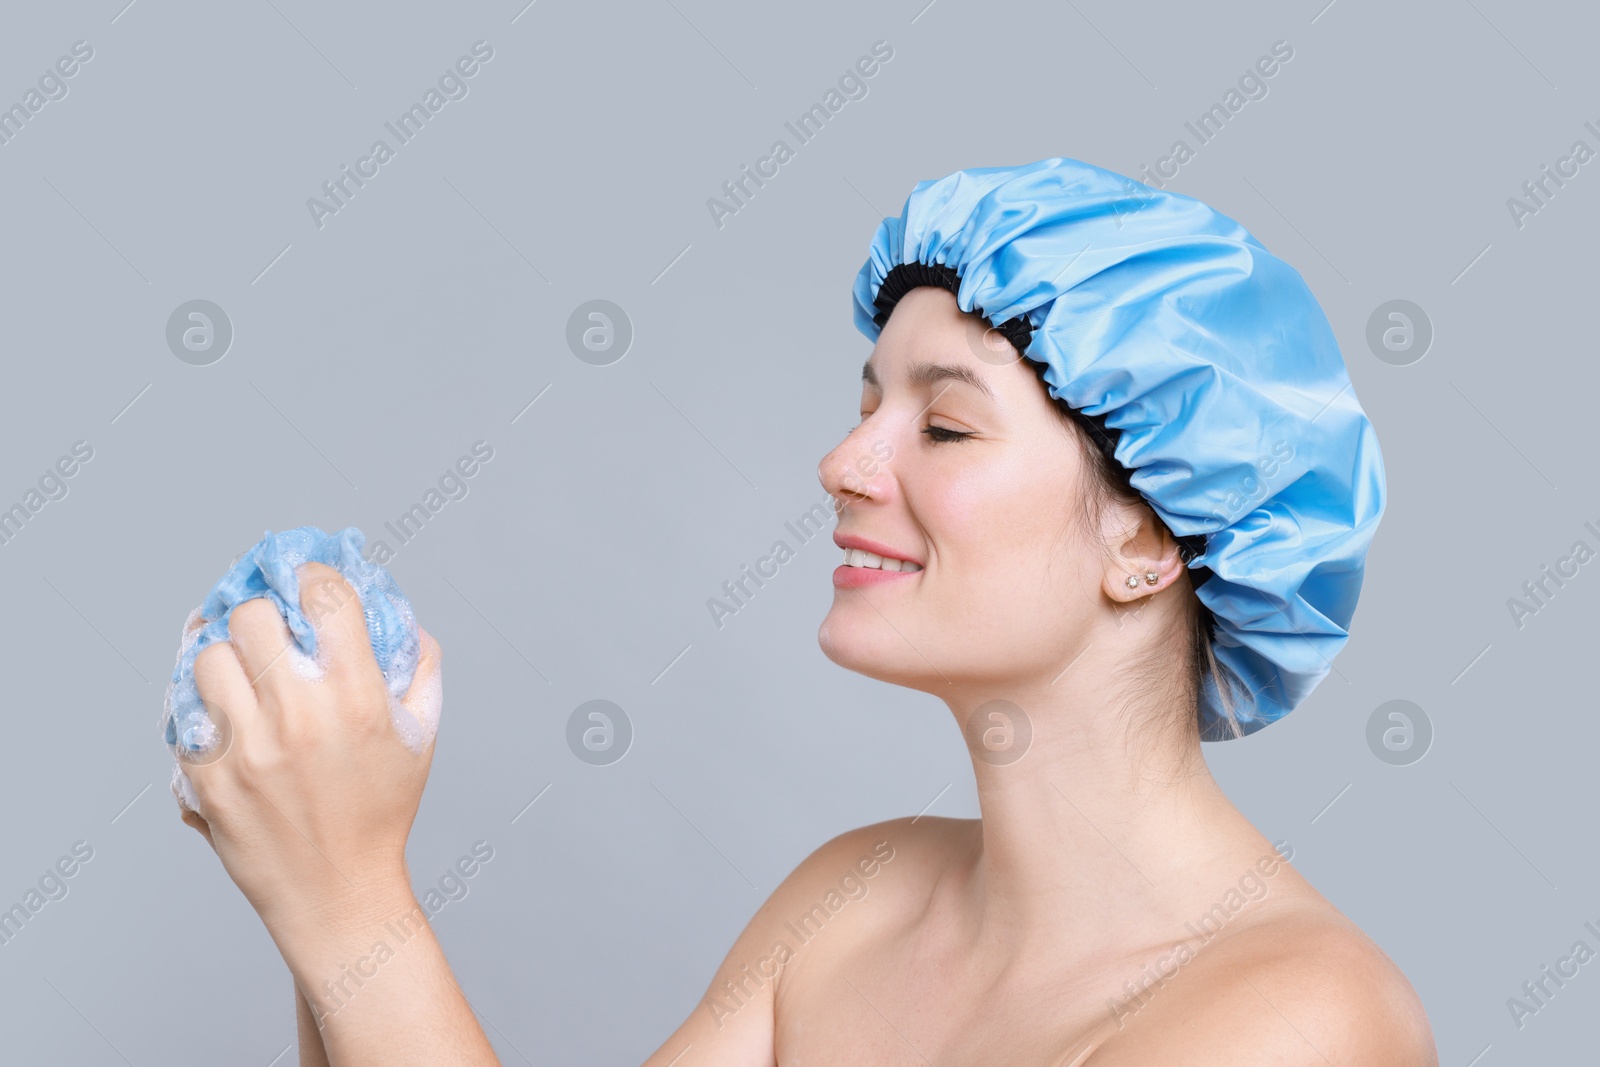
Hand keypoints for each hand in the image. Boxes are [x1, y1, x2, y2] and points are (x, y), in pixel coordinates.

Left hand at [178, 561, 441, 937]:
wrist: (337, 892)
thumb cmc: (382, 811)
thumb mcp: (422, 736)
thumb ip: (420, 667)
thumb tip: (401, 614)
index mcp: (357, 699)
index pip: (324, 597)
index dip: (312, 574)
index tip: (306, 580)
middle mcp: (299, 717)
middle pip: (253, 618)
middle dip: (264, 617)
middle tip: (270, 632)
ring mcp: (246, 749)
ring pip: (208, 658)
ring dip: (226, 658)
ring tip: (241, 674)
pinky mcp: (208, 779)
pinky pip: (185, 712)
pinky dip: (202, 706)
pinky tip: (222, 712)